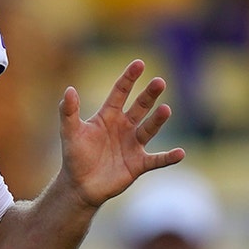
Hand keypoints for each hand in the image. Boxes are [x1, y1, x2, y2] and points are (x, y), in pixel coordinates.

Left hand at [57, 59, 184, 207]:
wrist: (79, 185)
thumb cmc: (74, 156)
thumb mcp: (69, 132)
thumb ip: (68, 112)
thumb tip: (69, 89)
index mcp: (108, 116)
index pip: (120, 92)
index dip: (129, 78)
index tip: (139, 63)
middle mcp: (124, 127)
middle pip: (140, 107)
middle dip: (149, 95)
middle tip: (159, 82)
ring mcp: (133, 145)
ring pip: (149, 128)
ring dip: (158, 120)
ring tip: (166, 109)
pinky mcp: (139, 164)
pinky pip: (157, 160)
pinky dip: (168, 157)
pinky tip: (180, 153)